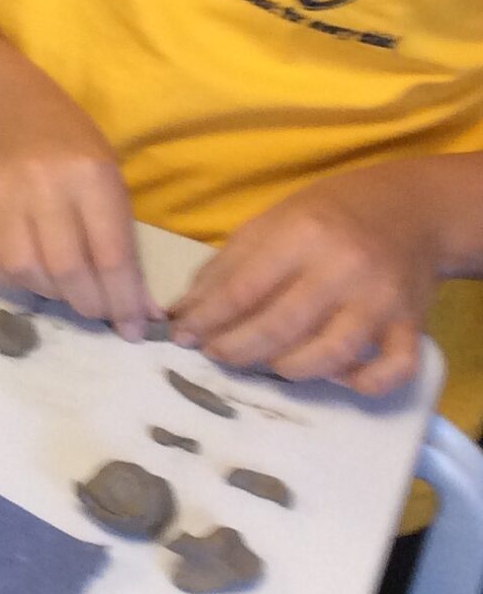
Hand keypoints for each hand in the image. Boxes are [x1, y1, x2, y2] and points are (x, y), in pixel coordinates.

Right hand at [0, 83, 156, 333]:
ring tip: (75, 294)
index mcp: (88, 175)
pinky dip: (22, 286)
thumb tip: (137, 302)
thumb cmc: (69, 141)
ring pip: (29, 275)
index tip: (137, 327)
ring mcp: (2, 201)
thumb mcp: (108, 174)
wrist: (3, 109)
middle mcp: (42, 188)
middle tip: (108, 316)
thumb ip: (118, 234)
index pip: (109, 254)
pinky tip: (40, 279)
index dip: (125, 299)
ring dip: (58, 298)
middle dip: (94, 305)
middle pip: (67, 270)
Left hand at [170, 164, 439, 396]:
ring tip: (264, 360)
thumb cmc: (326, 218)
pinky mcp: (412, 326)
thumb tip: (183, 311)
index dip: (206, 319)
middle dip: (236, 349)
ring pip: (329, 355)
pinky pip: (392, 371)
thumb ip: (225, 267)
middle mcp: (344, 269)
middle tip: (215, 353)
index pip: (242, 289)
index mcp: (302, 236)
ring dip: (286, 368)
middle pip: (280, 327)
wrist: (409, 211)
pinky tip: (333, 374)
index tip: (181, 336)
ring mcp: (382, 301)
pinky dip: (360, 382)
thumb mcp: (269, 224)